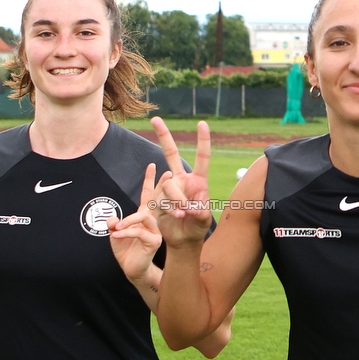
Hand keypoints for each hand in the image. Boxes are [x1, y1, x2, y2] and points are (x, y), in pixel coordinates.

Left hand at [109, 163, 161, 282]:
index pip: (147, 195)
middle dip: (161, 186)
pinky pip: (140, 232)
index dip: (149, 180)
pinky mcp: (154, 241)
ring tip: (116, 228)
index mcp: (143, 216)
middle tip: (168, 174)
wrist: (132, 269)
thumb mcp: (115, 233)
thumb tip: (113, 220)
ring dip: (129, 220)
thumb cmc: (126, 250)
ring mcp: (155, 231)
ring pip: (145, 217)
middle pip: (156, 200)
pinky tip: (117, 235)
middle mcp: (152, 221)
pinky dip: (127, 232)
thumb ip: (114, 223)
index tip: (152, 165)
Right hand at [150, 116, 211, 246]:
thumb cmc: (197, 228)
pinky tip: (176, 216)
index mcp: (198, 180)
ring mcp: (168, 188)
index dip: (202, 141)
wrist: (183, 241)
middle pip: (171, 153)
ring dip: (176, 200)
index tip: (202, 124)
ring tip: (184, 214)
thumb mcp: (204, 220)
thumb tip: (190, 207)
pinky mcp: (157, 198)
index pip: (201, 157)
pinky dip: (169, 208)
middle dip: (163, 135)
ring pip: (168, 184)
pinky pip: (159, 197)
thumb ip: (200, 212)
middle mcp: (181, 180)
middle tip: (154, 118)